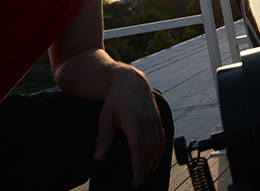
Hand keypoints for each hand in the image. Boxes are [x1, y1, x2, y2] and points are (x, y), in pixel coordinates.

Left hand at [93, 63, 165, 186]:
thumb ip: (103, 137)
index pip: (139, 148)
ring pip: (158, 145)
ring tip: (145, 173)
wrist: (131, 80)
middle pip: (150, 150)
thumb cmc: (116, 97)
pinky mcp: (158, 118)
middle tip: (137, 180)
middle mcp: (146, 121)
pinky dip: (160, 151)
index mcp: (133, 120)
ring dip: (153, 161)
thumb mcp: (105, 116)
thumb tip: (97, 157)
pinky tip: (154, 159)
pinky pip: (162, 138)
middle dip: (144, 168)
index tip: (135, 180)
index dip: (138, 166)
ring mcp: (154, 119)